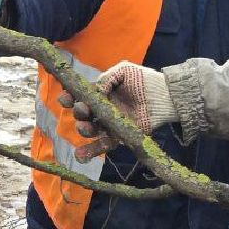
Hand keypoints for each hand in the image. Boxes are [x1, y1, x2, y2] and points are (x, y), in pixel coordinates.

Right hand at [57, 61, 176, 159]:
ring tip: (85, 127)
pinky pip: (102, 145)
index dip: (70, 97)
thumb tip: (96, 91)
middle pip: (83, 114)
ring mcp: (109, 124)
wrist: (164, 96)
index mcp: (99, 93)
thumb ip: (107, 78)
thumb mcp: (124, 71)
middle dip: (79, 112)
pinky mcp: (118, 136)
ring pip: (90, 130)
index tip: (65, 98)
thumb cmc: (143, 80)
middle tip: (83, 109)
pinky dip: (90, 152)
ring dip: (84, 130)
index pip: (79, 96)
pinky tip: (80, 156)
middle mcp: (101, 109)